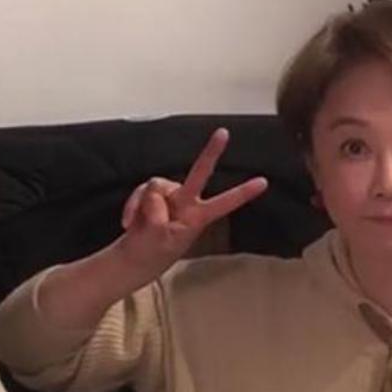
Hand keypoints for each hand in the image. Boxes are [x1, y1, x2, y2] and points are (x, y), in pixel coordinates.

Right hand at [114, 128, 266, 283]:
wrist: (133, 259)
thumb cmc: (151, 254)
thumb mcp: (158, 239)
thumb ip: (158, 215)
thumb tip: (155, 194)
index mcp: (198, 218)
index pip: (224, 204)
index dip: (242, 193)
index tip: (263, 182)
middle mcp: (187, 203)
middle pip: (200, 173)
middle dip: (211, 153)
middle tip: (224, 133)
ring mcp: (170, 197)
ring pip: (156, 185)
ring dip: (142, 204)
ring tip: (135, 225)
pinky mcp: (153, 195)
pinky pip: (143, 190)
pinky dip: (133, 204)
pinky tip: (128, 222)